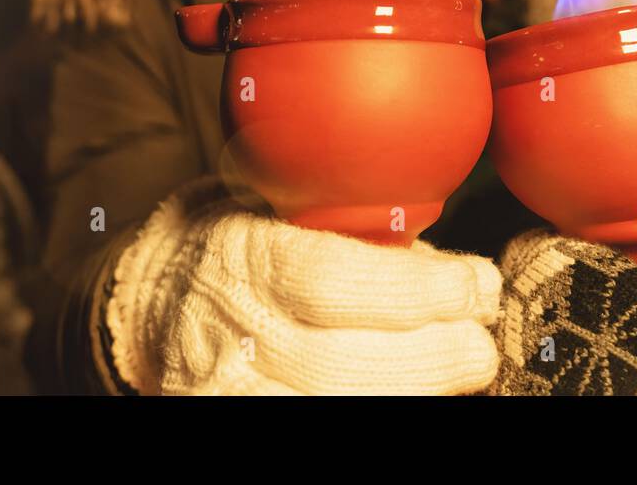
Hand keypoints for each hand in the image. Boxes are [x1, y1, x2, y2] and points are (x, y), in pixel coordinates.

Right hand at [107, 181, 501, 394]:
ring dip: (417, 392)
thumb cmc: (242, 245)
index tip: (473, 284)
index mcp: (244, 258)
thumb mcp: (284, 207)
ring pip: (339, 407)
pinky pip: (325, 430)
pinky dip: (388, 409)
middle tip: (479, 343)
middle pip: (339, 365)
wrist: (157, 304)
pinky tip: (423, 394)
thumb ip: (360, 231)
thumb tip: (466, 274)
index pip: (328, 280)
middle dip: (431, 356)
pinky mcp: (237, 423)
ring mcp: (232, 395)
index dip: (412, 289)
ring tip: (460, 369)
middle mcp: (233, 334)